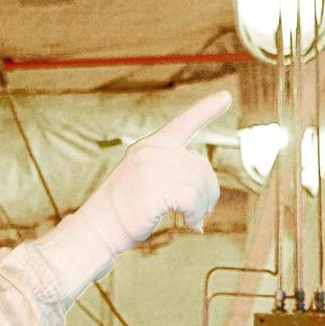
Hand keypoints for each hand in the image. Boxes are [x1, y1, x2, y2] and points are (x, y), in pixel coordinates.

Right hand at [72, 91, 230, 254]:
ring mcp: (154, 167)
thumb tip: (210, 199)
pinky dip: (195, 215)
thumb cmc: (123, 211)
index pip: (183, 124)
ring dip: (201, 207)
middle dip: (207, 192)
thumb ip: (173, 176)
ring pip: (200, 185)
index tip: (226, 97)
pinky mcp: (158, 188)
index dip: (206, 110)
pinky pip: (193, 201)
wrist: (99, 228)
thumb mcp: (146, 183)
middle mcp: (153, 151)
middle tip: (203, 212)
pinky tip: (189, 224)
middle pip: (201, 167)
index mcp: (150, 146)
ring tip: (193, 221)